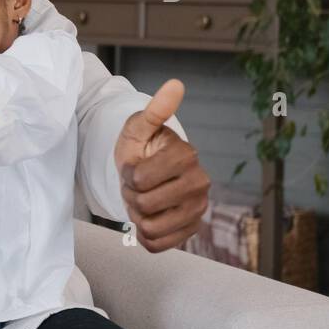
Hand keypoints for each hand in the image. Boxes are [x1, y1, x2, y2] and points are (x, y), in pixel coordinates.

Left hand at [113, 79, 209, 251]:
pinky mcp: (191, 230)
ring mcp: (197, 210)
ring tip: (144, 198)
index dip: (128, 174)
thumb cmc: (141, 148)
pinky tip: (150, 216)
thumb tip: (175, 85)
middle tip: (137, 185)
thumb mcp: (139, 127)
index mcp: (186, 156)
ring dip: (137, 215)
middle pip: (143, 204)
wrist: (147, 172)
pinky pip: (157, 244)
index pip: (138, 179)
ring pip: (150, 227)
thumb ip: (156, 110)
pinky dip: (145, 233)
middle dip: (131, 195)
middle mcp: (200, 184)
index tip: (135, 164)